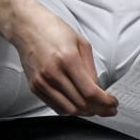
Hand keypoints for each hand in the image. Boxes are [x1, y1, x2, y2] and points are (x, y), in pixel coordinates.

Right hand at [9, 0, 115, 116]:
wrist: (26, 27)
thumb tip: (97, 88)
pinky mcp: (34, 87)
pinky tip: (79, 104)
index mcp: (68, 60)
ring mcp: (41, 82)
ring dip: (85, 112)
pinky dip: (70, 109)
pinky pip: (55, 106)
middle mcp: (53, 74)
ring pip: (68, 109)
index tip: (113, 104)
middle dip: (99, 110)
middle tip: (108, 109)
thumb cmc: (53, 30)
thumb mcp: (81, 43)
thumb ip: (90, 68)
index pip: (90, 92)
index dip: (105, 102)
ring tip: (96, 109)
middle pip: (80, 103)